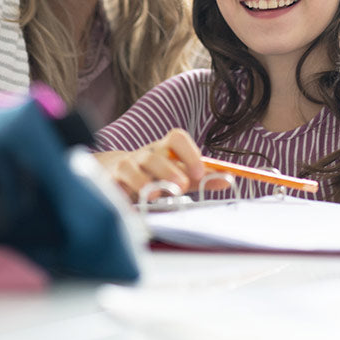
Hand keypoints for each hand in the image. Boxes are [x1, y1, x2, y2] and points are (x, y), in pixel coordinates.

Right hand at [94, 129, 230, 201]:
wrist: (117, 173)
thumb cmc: (155, 175)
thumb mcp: (180, 175)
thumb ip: (203, 178)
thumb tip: (229, 179)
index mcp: (165, 149)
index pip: (176, 138)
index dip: (189, 153)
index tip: (199, 172)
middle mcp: (146, 154)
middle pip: (156, 156)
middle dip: (169, 170)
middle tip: (182, 186)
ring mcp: (126, 166)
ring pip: (132, 168)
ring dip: (145, 181)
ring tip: (156, 195)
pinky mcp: (111, 180)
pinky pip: (115, 183)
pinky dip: (123, 192)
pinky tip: (131, 201)